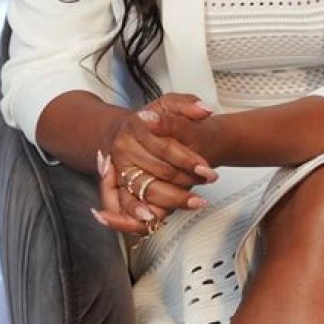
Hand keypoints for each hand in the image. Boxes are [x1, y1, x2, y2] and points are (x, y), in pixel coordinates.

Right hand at [90, 99, 217, 236]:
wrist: (133, 131)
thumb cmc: (156, 120)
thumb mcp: (170, 105)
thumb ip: (188, 105)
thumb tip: (204, 110)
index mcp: (135, 125)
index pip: (165, 148)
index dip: (187, 160)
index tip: (206, 169)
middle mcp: (123, 148)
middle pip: (158, 171)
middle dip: (186, 180)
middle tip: (207, 185)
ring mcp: (118, 169)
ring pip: (145, 192)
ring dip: (172, 200)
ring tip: (195, 202)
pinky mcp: (117, 186)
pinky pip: (127, 205)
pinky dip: (144, 215)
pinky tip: (159, 219)